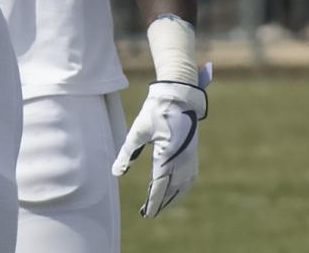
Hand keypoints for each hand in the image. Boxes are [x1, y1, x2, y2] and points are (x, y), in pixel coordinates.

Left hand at [112, 79, 208, 217]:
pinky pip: (188, 178)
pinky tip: (175, 191)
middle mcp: (181, 160)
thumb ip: (127, 153)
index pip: (159, 184)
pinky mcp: (192, 154)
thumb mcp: (137, 132)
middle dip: (160, 202)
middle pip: (171, 188)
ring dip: (171, 197)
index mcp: (167, 154)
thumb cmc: (155, 112)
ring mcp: (189, 158)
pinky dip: (181, 188)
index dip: (153, 200)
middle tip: (148, 213)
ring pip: (182, 186)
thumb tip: (116, 173)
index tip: (147, 213)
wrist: (178, 97)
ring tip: (160, 205)